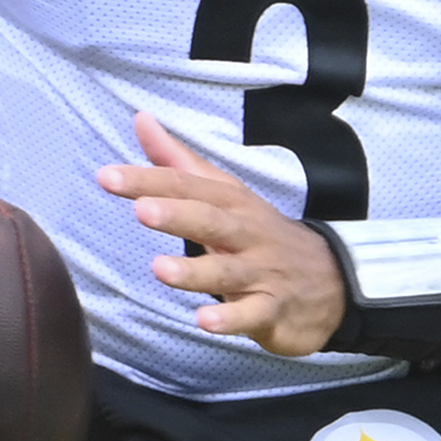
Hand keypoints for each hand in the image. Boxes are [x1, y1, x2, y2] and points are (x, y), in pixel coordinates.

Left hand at [99, 110, 344, 355]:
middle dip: (178, 215)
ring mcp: (262, 273)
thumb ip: (180, 162)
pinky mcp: (272, 310)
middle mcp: (247, 234)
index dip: (149, 181)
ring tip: (160, 269)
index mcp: (232, 204)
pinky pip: (251, 314)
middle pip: (212, 221)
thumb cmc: (262, 235)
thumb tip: (141, 120)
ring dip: (195, 271)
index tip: (107, 177)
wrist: (334, 281)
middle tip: (140, 210)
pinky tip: (205, 321)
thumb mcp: (225, 195)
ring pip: (228, 271)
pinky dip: (230, 318)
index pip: (188, 186)